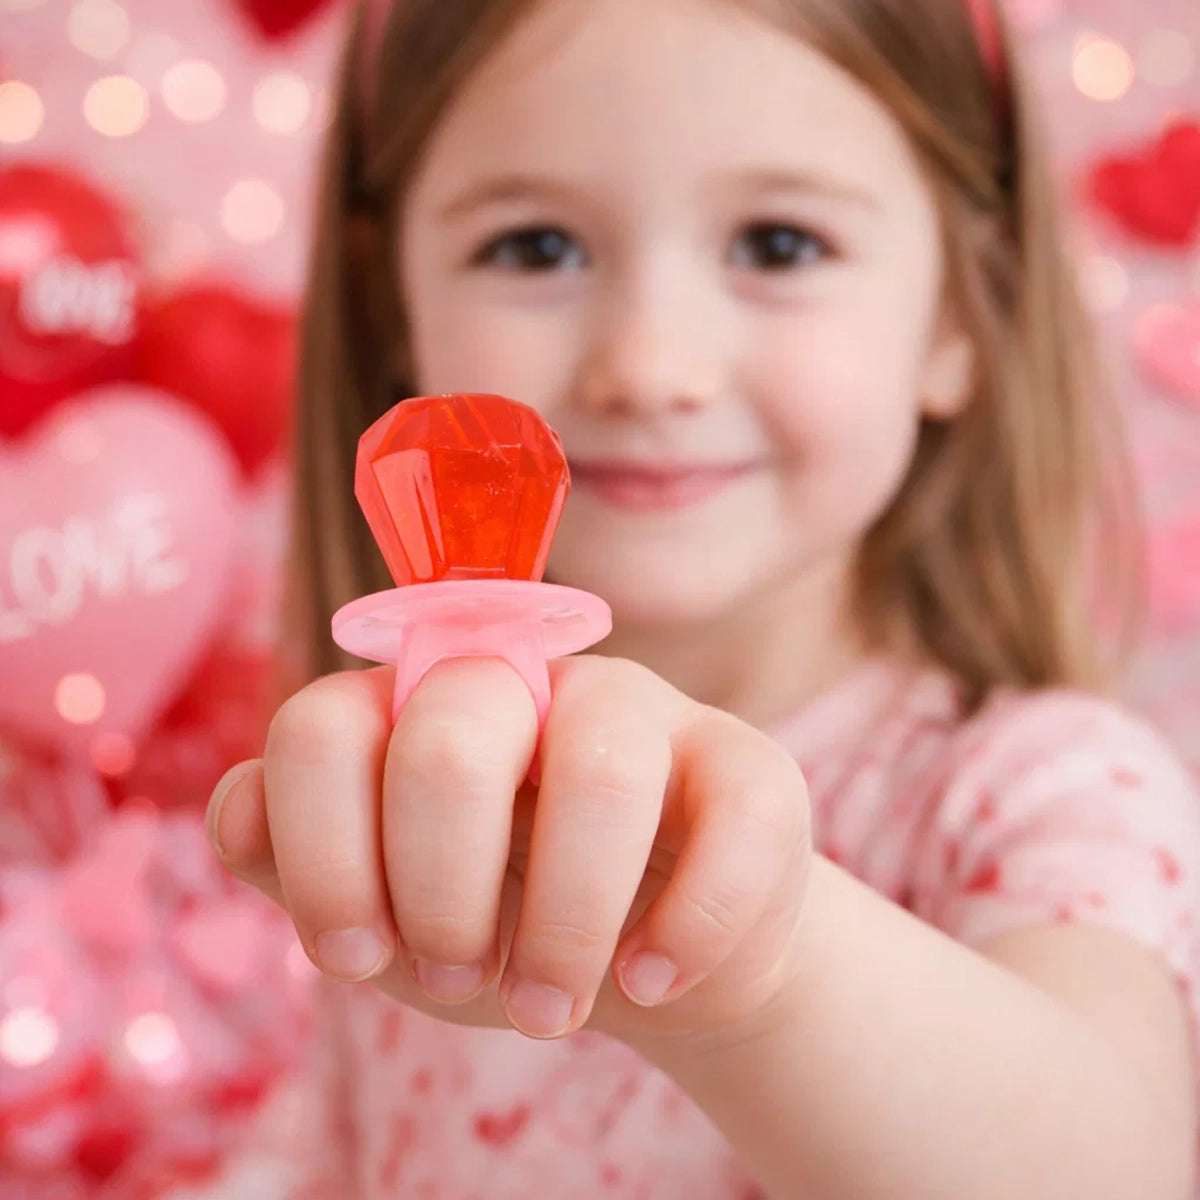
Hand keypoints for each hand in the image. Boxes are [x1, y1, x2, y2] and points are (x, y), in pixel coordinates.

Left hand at [205, 656, 811, 1050]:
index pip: (323, 726)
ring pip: (601, 769)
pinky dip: (688, 928)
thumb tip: (240, 816)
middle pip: (450, 734)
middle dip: (442, 889)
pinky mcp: (746, 763)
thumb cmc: (501, 925)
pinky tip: (652, 981)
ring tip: (551, 1008)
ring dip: (565, 926)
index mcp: (414, 710)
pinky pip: (735, 818)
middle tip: (459, 973)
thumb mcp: (388, 914)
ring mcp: (640, 711)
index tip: (358, 955)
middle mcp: (525, 685)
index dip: (324, 852)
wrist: (648, 960)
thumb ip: (297, 861)